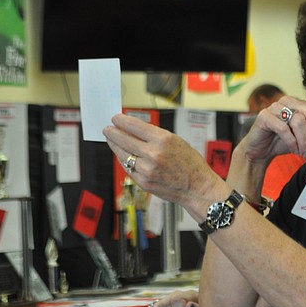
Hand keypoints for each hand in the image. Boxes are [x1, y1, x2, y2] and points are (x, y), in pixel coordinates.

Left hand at [103, 114, 225, 205]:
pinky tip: (124, 155)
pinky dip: (124, 160)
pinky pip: (128, 168)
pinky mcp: (143, 182)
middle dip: (112, 132)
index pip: (134, 126)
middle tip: (107, 129)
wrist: (197, 188)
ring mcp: (146, 169)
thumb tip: (135, 130)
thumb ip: (155, 136)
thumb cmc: (191, 164)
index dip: (121, 121)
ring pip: (122, 154)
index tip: (115, 118)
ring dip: (115, 146)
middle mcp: (153, 154)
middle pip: (123, 139)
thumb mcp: (177, 141)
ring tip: (112, 141)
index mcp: (163, 140)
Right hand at [244, 96, 305, 160]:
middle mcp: (289, 100)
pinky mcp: (264, 116)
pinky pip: (283, 128)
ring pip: (299, 121)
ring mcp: (276, 106)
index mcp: (301, 103)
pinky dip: (291, 142)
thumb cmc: (285, 142)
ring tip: (303, 153)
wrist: (261, 150)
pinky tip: (293, 150)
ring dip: (303, 142)